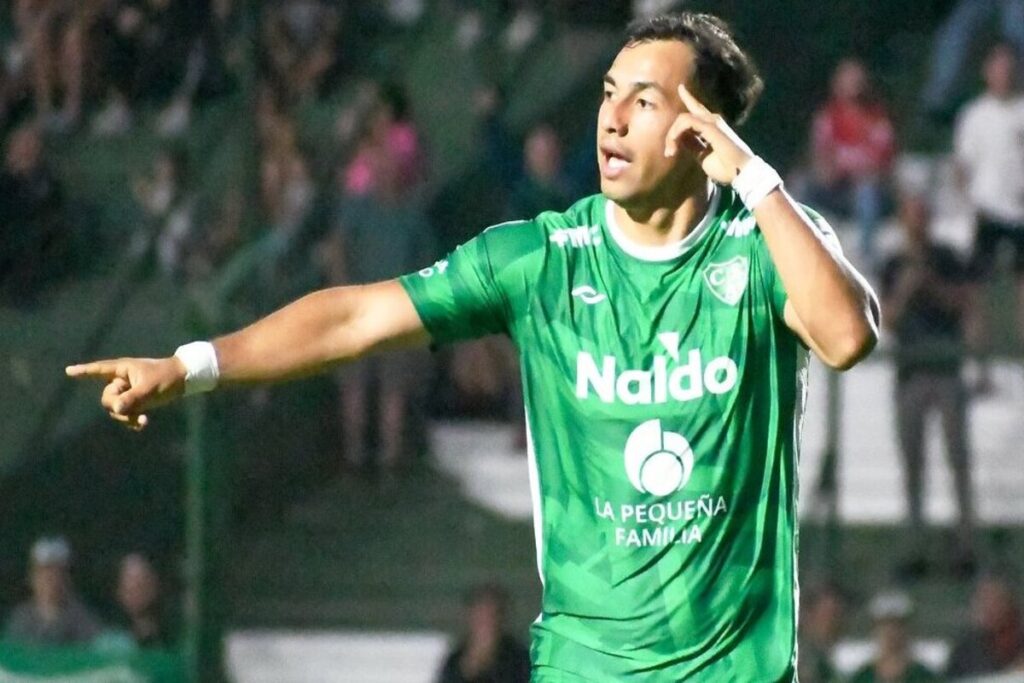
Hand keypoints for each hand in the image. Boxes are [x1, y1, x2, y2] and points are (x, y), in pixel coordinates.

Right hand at [65, 357, 186, 430]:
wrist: (184, 380)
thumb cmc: (167, 377)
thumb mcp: (149, 388)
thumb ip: (132, 398)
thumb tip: (116, 409)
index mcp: (122, 369)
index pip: (99, 370)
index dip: (84, 371)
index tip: (68, 371)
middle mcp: (122, 380)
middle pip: (107, 398)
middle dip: (117, 408)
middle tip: (132, 411)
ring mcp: (129, 391)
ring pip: (117, 409)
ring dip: (127, 417)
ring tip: (143, 420)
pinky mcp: (137, 401)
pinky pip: (127, 414)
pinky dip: (132, 420)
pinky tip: (143, 424)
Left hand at [665, 83, 754, 184]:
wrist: (740, 173)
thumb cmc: (724, 168)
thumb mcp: (702, 156)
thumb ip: (692, 145)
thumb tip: (679, 139)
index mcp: (711, 126)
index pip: (697, 108)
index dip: (688, 97)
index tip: (681, 87)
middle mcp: (712, 120)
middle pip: (685, 116)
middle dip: (671, 134)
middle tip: (669, 152)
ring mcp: (712, 122)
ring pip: (683, 118)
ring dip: (672, 135)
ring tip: (671, 151)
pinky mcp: (710, 126)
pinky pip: (686, 122)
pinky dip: (676, 132)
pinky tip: (674, 144)